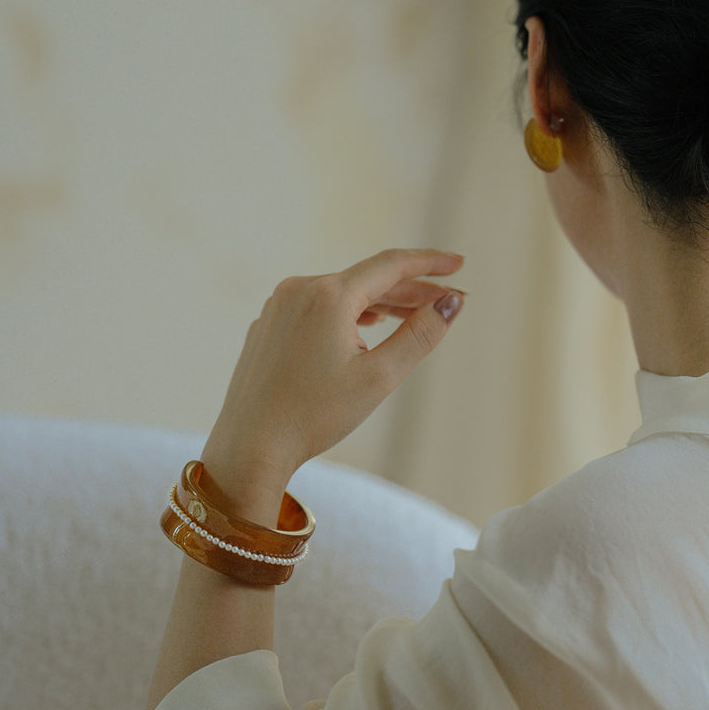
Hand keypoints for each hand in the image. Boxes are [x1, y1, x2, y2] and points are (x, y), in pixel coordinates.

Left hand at [200, 248, 464, 519]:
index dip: (430, 263)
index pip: (391, 265)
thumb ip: (420, 334)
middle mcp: (299, 290)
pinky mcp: (267, 327)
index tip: (458, 264)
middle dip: (411, 290)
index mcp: (328, 295)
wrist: (250, 446)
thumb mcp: (379, 377)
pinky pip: (316, 310)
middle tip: (449, 301)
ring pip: (342, 295)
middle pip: (368, 280)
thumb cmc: (314, 416)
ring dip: (381, 303)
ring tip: (414, 314)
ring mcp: (278, 307)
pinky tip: (365, 327)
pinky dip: (348, 315)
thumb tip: (452, 303)